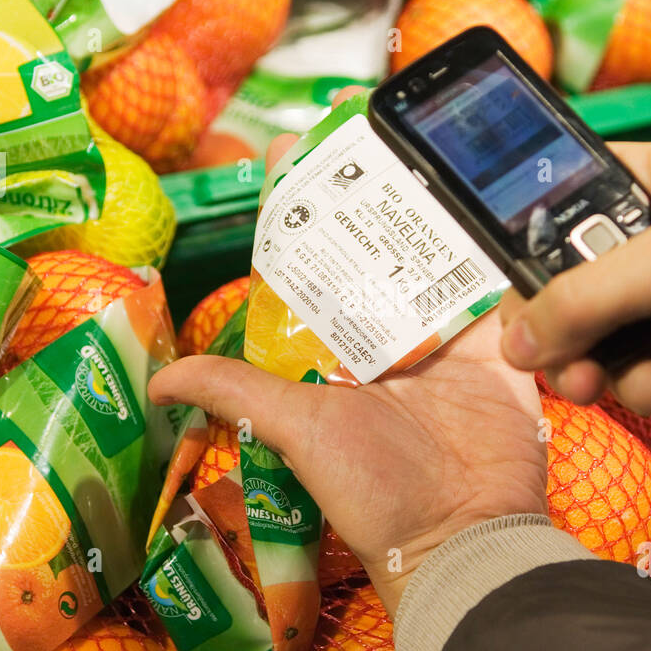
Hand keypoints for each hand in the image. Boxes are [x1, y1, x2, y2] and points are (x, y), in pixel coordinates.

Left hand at [149, 93, 546, 616]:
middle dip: (369, 182)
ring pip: (435, 252)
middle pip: (374, 243)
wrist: (463, 535)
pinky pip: (496, 288)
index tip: (293, 147)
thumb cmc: (374, 489)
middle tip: (367, 115)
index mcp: (332, 347)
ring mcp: (443, 336)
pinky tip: (490, 194)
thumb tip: (153, 385)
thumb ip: (236, 392)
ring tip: (425, 135)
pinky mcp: (497, 345)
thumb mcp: (297, 433)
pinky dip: (495, 248)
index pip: (309, 262)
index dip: (301, 206)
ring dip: (431, 200)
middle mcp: (384, 334)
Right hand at [499, 140, 650, 427]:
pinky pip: (635, 380)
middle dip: (555, 324)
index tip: (503, 276)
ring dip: (600, 368)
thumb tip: (512, 341)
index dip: (525, 236)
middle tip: (546, 355)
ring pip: (591, 342)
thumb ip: (588, 295)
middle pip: (564, 284)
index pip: (561, 199)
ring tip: (606, 384)